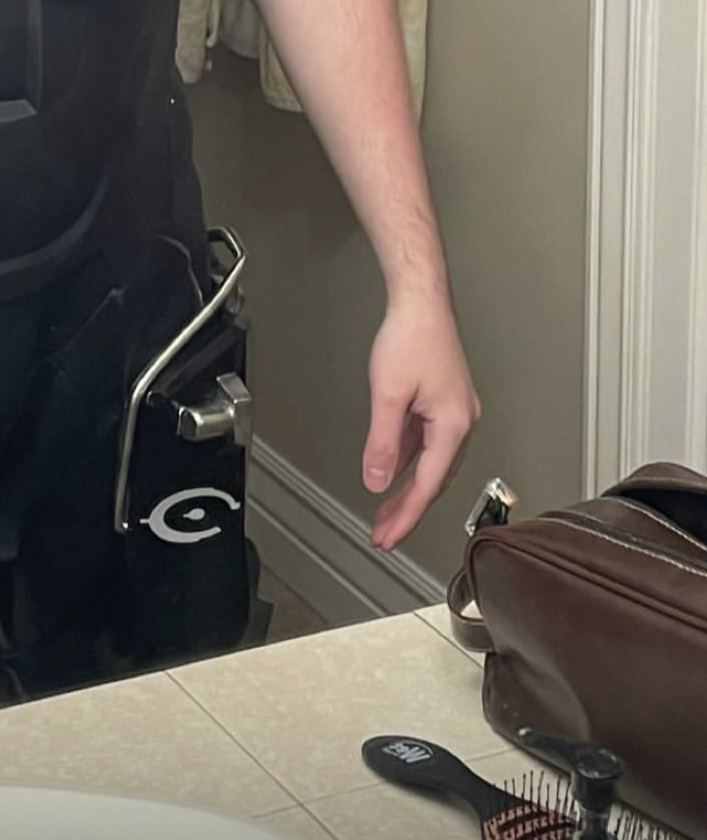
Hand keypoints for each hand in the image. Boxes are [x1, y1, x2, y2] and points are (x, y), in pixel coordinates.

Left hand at [361, 294, 480, 551]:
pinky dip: (412, 462)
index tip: (388, 537)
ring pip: (433, 464)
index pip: (428, 485)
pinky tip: (394, 471)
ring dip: (410, 488)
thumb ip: (383, 442)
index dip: (406, 516)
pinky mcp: (445, 403)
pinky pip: (428, 444)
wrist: (420, 302)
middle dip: (407, 510)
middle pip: (434, 480)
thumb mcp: (387, 394)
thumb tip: (378, 480)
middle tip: (384, 535)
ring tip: (385, 513)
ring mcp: (455, 412)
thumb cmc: (411, 336)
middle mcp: (461, 422)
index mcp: (453, 425)